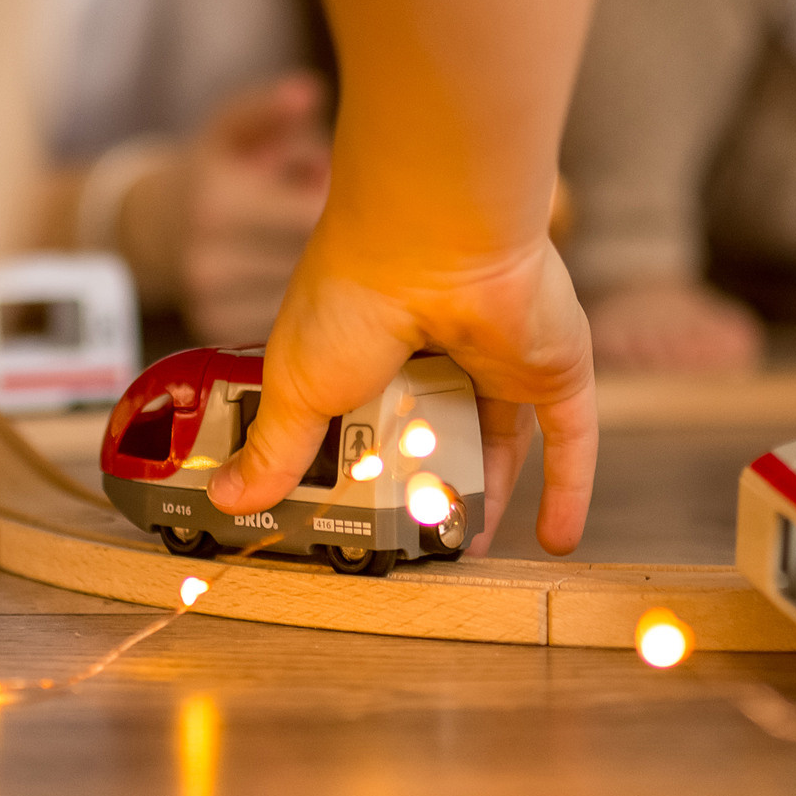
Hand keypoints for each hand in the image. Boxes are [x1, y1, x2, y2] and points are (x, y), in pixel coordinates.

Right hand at [124, 73, 330, 342]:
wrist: (152, 228)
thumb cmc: (211, 170)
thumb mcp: (230, 129)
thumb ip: (268, 109)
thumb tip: (309, 91)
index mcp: (217, 203)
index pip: (313, 215)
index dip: (339, 202)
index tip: (339, 188)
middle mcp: (209, 261)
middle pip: (313, 257)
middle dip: (331, 234)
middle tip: (322, 213)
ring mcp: (212, 304)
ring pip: (305, 294)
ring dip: (317, 270)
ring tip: (294, 241)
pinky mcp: (218, 332)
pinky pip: (285, 319)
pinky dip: (297, 300)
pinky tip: (282, 273)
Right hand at [205, 215, 596, 556]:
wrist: (436, 242)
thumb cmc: (354, 296)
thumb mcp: (299, 388)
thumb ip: (276, 450)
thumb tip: (228, 498)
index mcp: (372, 345)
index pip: (366, 418)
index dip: (359, 469)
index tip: (346, 517)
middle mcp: (438, 351)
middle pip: (433, 434)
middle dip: (422, 488)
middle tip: (406, 541)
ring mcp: (499, 359)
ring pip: (496, 442)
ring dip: (485, 497)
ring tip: (463, 553)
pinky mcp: (552, 369)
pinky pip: (568, 440)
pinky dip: (568, 490)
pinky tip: (557, 541)